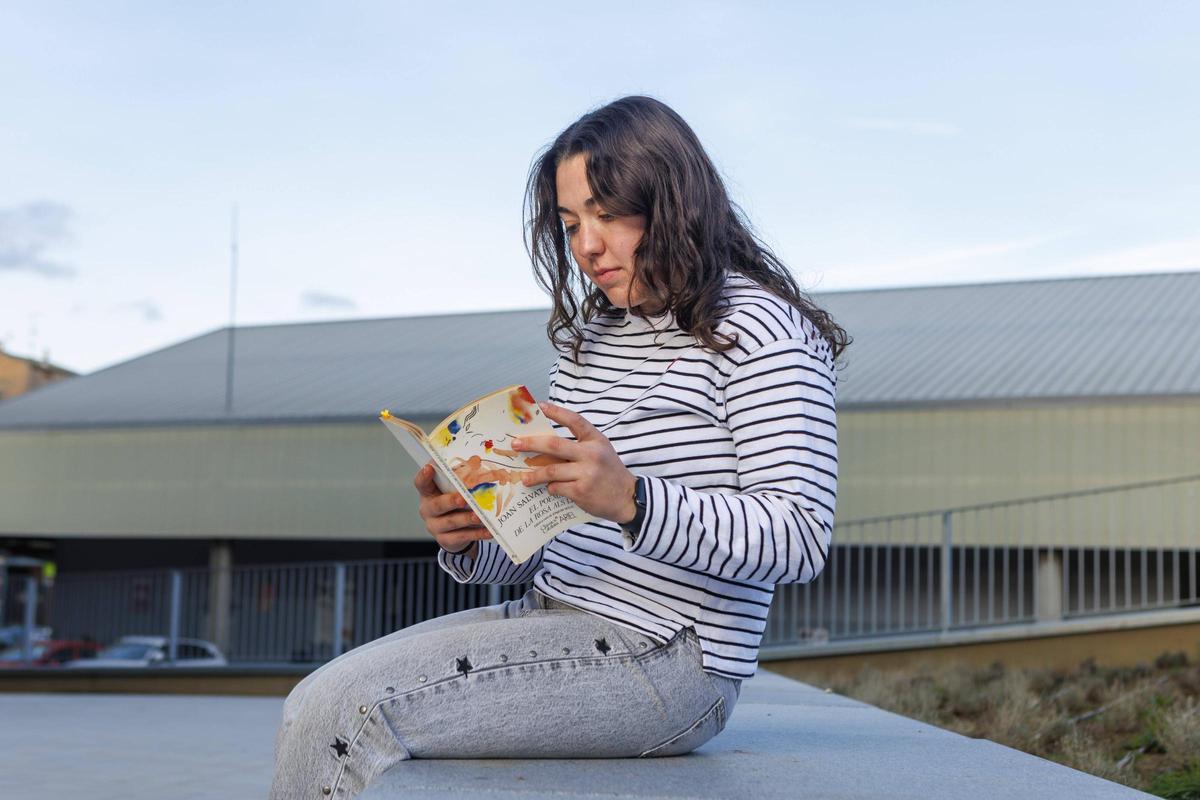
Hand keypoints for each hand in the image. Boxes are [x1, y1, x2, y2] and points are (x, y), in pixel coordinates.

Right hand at [413, 462, 491, 556]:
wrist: (453, 532)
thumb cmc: (454, 504)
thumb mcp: (454, 489)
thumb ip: (460, 477)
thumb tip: (476, 460)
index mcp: (428, 494)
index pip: (421, 484)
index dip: (424, 476)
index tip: (428, 468)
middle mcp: (428, 510)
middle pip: (437, 505)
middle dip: (450, 501)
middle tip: (462, 499)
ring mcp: (435, 527)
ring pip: (451, 522)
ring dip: (466, 519)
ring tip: (479, 516)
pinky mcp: (445, 540)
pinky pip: (462, 537)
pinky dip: (476, 534)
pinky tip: (488, 531)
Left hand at [513, 401, 637, 524]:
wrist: (628, 497)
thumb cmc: (609, 472)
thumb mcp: (600, 451)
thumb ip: (578, 445)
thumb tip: (545, 445)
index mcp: (596, 440)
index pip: (574, 420)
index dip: (556, 412)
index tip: (538, 406)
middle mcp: (591, 454)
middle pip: (554, 445)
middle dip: (531, 443)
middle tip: (515, 444)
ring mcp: (587, 473)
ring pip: (551, 470)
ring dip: (535, 474)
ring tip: (525, 477)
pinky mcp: (581, 491)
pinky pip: (557, 487)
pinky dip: (551, 487)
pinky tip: (550, 488)